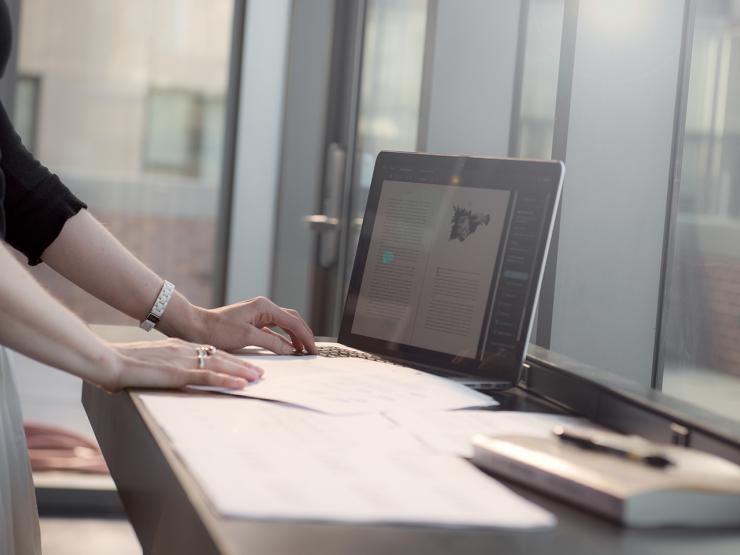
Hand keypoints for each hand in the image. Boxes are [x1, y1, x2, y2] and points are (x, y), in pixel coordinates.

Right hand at [105, 338, 262, 391]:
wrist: (106, 360)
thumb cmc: (120, 364)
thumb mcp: (147, 363)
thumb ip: (160, 368)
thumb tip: (162, 376)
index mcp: (177, 347)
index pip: (209, 351)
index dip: (228, 358)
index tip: (242, 364)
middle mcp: (184, 350)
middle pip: (220, 356)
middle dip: (241, 364)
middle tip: (260, 371)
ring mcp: (182, 360)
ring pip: (219, 364)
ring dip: (241, 371)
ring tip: (258, 377)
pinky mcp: (177, 372)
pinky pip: (207, 376)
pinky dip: (226, 379)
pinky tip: (241, 384)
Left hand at [199, 296, 316, 354]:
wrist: (196, 327)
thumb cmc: (218, 330)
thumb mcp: (247, 337)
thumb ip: (273, 343)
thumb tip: (291, 350)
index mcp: (264, 306)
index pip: (293, 321)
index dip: (305, 337)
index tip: (313, 350)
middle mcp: (264, 307)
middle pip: (292, 320)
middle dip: (304, 334)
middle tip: (312, 350)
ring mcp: (258, 314)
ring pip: (284, 324)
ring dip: (294, 336)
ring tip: (302, 350)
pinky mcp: (252, 322)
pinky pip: (274, 330)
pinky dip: (283, 338)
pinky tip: (287, 348)